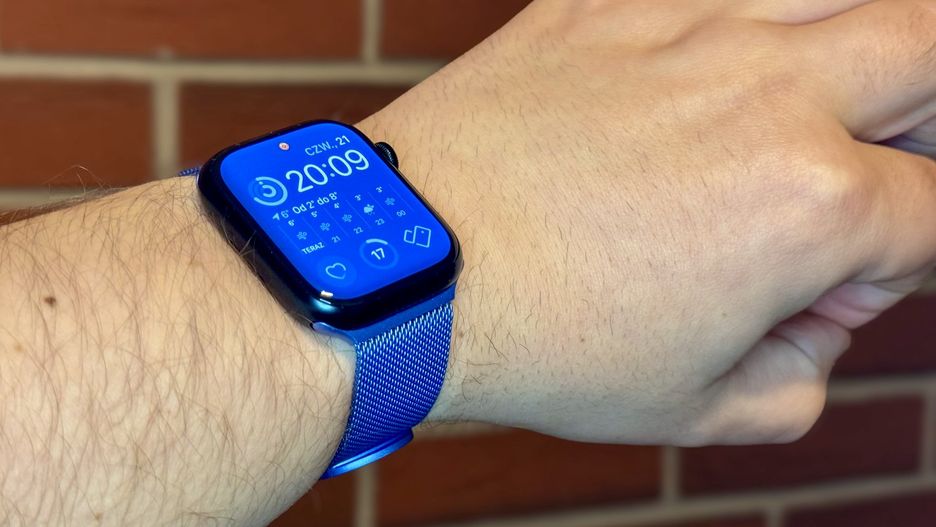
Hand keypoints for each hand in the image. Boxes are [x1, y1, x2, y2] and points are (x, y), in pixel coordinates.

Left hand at [358, 0, 935, 444]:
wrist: (409, 271)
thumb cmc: (538, 341)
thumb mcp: (696, 408)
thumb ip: (800, 375)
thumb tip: (817, 320)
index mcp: (808, 205)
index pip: (934, 213)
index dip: (907, 259)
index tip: (850, 277)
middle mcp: (768, 94)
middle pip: (932, 51)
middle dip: (930, 116)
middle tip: (879, 160)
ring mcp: (688, 28)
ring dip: (859, 44)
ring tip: (813, 100)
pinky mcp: (610, 1)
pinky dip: (738, 18)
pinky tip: (716, 62)